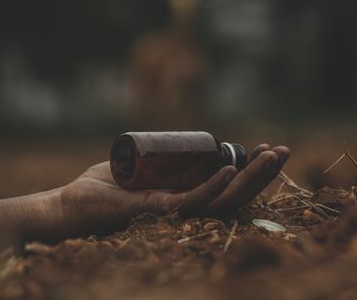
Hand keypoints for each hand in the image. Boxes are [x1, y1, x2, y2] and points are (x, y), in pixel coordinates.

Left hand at [60, 144, 289, 235]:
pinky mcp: (157, 211)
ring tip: (272, 156)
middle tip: (284, 150)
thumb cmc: (102, 187)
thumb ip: (162, 158)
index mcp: (186, 198)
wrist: (71, 204)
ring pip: (222, 198)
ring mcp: (174, 213)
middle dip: (263, 173)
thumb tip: (182, 143)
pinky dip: (214, 186)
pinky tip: (232, 169)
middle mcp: (186, 209)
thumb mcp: (142, 164)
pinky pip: (193, 201)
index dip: (252, 170)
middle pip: (234, 193)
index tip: (268, 148)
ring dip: (250, 178)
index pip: (228, 186)